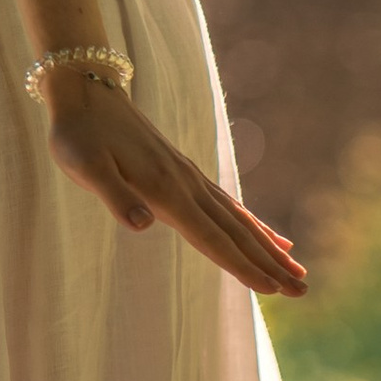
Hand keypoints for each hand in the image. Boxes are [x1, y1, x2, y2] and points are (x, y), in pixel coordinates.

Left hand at [44, 76, 307, 298]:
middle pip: (236, 233)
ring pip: (238, 220)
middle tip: (303, 290)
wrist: (85, 90)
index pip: (212, 238)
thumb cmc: (78, 134)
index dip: (242, 266)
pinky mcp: (183, 172)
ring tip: (298, 270)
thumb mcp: (84, 167)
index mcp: (166, 191)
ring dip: (268, 247)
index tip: (273, 290)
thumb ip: (115, 196)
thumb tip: (143, 225)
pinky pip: (227, 205)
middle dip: (270, 264)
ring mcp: (188, 177)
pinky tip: (268, 235)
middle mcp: (186, 185)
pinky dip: (252, 224)